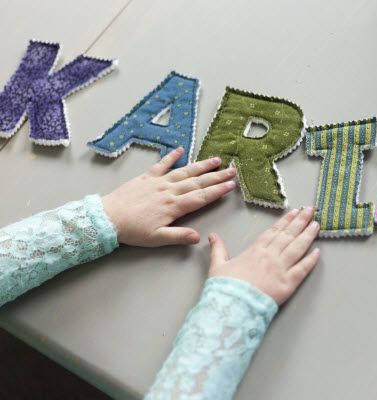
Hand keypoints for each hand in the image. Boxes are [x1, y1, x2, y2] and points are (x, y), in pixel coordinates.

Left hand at [102, 147, 235, 246]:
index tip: (231, 185)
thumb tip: (199, 237)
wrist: (107, 218)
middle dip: (216, 176)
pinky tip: (180, 150)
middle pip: (197, 182)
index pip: (201, 197)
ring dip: (201, 165)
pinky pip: (161, 165)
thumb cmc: (132, 231)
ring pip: (184, 172)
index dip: (217, 191)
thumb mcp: (156, 239)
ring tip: (216, 160)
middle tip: (232, 170)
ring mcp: (158, 182)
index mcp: (173, 207)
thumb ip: (179, 237)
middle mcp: (169, 191)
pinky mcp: (146, 177)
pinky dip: (171, 156)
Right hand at [208, 207, 320, 304]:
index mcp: (255, 251)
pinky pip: (302, 269)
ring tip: (316, 224)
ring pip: (298, 248)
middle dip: (301, 221)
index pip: (274, 231)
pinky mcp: (288, 284)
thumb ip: (218, 249)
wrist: (232, 307)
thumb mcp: (217, 265)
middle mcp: (270, 257)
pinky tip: (318, 252)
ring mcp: (280, 269)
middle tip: (311, 210)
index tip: (294, 211)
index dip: (285, 221)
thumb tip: (212, 235)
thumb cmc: (224, 289)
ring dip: (308, 235)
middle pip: (288, 235)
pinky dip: (311, 260)